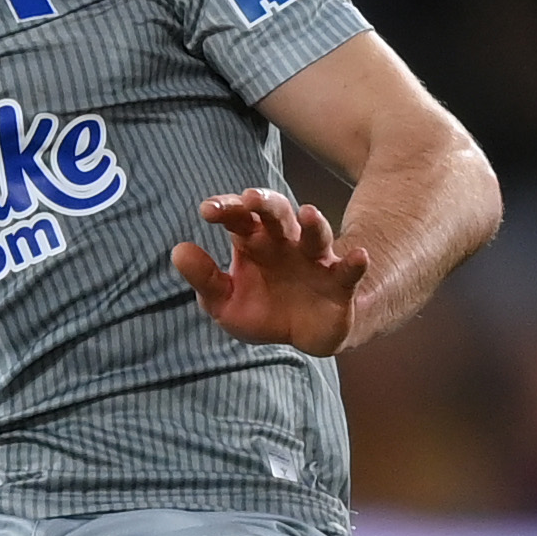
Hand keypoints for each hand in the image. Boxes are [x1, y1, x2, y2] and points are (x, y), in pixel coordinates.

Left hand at [173, 188, 366, 352]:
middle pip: (278, 214)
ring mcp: (315, 260)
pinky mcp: (340, 283)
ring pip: (316, 235)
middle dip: (265, 204)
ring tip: (308, 213)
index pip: (239, 217)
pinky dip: (355, 262)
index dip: (225, 209)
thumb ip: (203, 278)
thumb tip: (178, 251)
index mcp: (254, 242)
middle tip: (249, 199)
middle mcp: (286, 243)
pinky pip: (349, 270)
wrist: (303, 336)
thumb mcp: (224, 301)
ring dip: (314, 224)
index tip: (207, 210)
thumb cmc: (262, 309)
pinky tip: (358, 255)